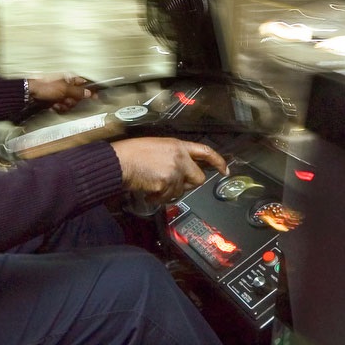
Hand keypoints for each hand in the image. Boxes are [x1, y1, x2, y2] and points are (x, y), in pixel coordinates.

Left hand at [27, 75, 93, 112]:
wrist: (29, 93)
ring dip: (64, 105)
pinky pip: (62, 106)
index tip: (96, 97)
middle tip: (66, 100)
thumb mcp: (64, 89)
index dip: (90, 91)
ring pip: (69, 103)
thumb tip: (89, 93)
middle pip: (77, 97)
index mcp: (69, 78)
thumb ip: (78, 91)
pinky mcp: (54, 100)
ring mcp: (60, 93)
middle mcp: (66, 85)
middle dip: (72, 101)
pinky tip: (52, 106)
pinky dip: (57, 107)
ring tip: (56, 103)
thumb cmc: (45, 86)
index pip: (84, 84)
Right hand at [111, 137, 228, 203]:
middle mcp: (180, 157)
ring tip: (153, 184)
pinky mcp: (166, 184)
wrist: (119, 161)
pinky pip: (167, 198)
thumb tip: (181, 168)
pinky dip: (158, 198)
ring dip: (168, 192)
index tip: (225, 170)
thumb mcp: (157, 146)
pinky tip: (148, 191)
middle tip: (173, 184)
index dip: (218, 161)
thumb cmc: (132, 153)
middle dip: (188, 184)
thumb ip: (174, 155)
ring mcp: (174, 171)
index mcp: (178, 145)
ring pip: (181, 191)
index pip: (205, 151)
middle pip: (198, 178)